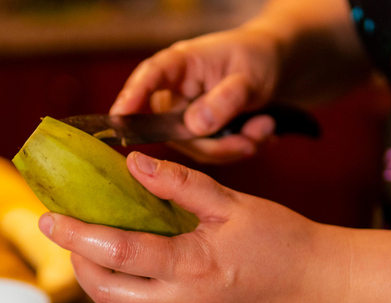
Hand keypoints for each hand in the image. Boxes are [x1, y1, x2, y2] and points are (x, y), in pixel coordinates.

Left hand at [38, 152, 341, 302]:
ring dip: (108, 286)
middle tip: (76, 239)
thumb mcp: (232, 204)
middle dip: (81, 265)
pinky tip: (152, 281)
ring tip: (110, 256)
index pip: (114, 251)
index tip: (49, 219)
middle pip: (106, 294)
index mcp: (191, 269)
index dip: (74, 234)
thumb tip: (134, 165)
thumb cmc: (285, 242)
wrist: (324, 289)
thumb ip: (179, 184)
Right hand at [110, 28, 282, 163]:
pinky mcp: (198, 137)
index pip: (149, 78)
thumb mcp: (247, 77)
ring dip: (237, 145)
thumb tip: (194, 126)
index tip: (119, 118)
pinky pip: (212, 155)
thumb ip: (225, 100)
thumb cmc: (254, 59)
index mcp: (179, 66)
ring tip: (265, 126)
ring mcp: (184, 119)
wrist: (271, 65)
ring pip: (198, 150)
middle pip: (176, 130)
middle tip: (260, 130)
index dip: (132, 98)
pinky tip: (262, 132)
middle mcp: (175, 94)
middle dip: (220, 141)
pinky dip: (242, 148)